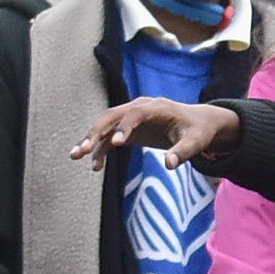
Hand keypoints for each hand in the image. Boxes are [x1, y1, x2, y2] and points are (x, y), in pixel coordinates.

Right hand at [74, 97, 236, 166]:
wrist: (197, 124)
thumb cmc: (198, 131)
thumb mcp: (196, 142)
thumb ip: (183, 152)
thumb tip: (170, 165)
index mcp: (155, 107)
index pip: (135, 113)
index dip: (125, 126)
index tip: (116, 143)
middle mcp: (138, 108)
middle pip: (112, 116)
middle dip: (95, 132)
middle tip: (82, 149)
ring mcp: (131, 118)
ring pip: (105, 126)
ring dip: (91, 140)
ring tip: (76, 156)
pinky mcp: (128, 130)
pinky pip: (110, 138)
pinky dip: (100, 150)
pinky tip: (95, 166)